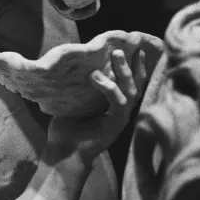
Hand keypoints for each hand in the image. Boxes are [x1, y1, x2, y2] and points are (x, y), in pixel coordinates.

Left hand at [45, 48, 148, 163]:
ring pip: (130, 90)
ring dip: (123, 71)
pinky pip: (117, 101)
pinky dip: (108, 87)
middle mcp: (121, 111)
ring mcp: (120, 117)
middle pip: (136, 84)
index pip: (129, 83)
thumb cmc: (66, 129)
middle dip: (133, 64)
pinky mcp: (116, 124)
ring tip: (116, 54)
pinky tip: (95, 77)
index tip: (134, 48)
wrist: (63, 153)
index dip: (134, 67)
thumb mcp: (73, 102)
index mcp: (113, 105)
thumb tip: (73, 65)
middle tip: (126, 46)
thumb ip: (79, 87)